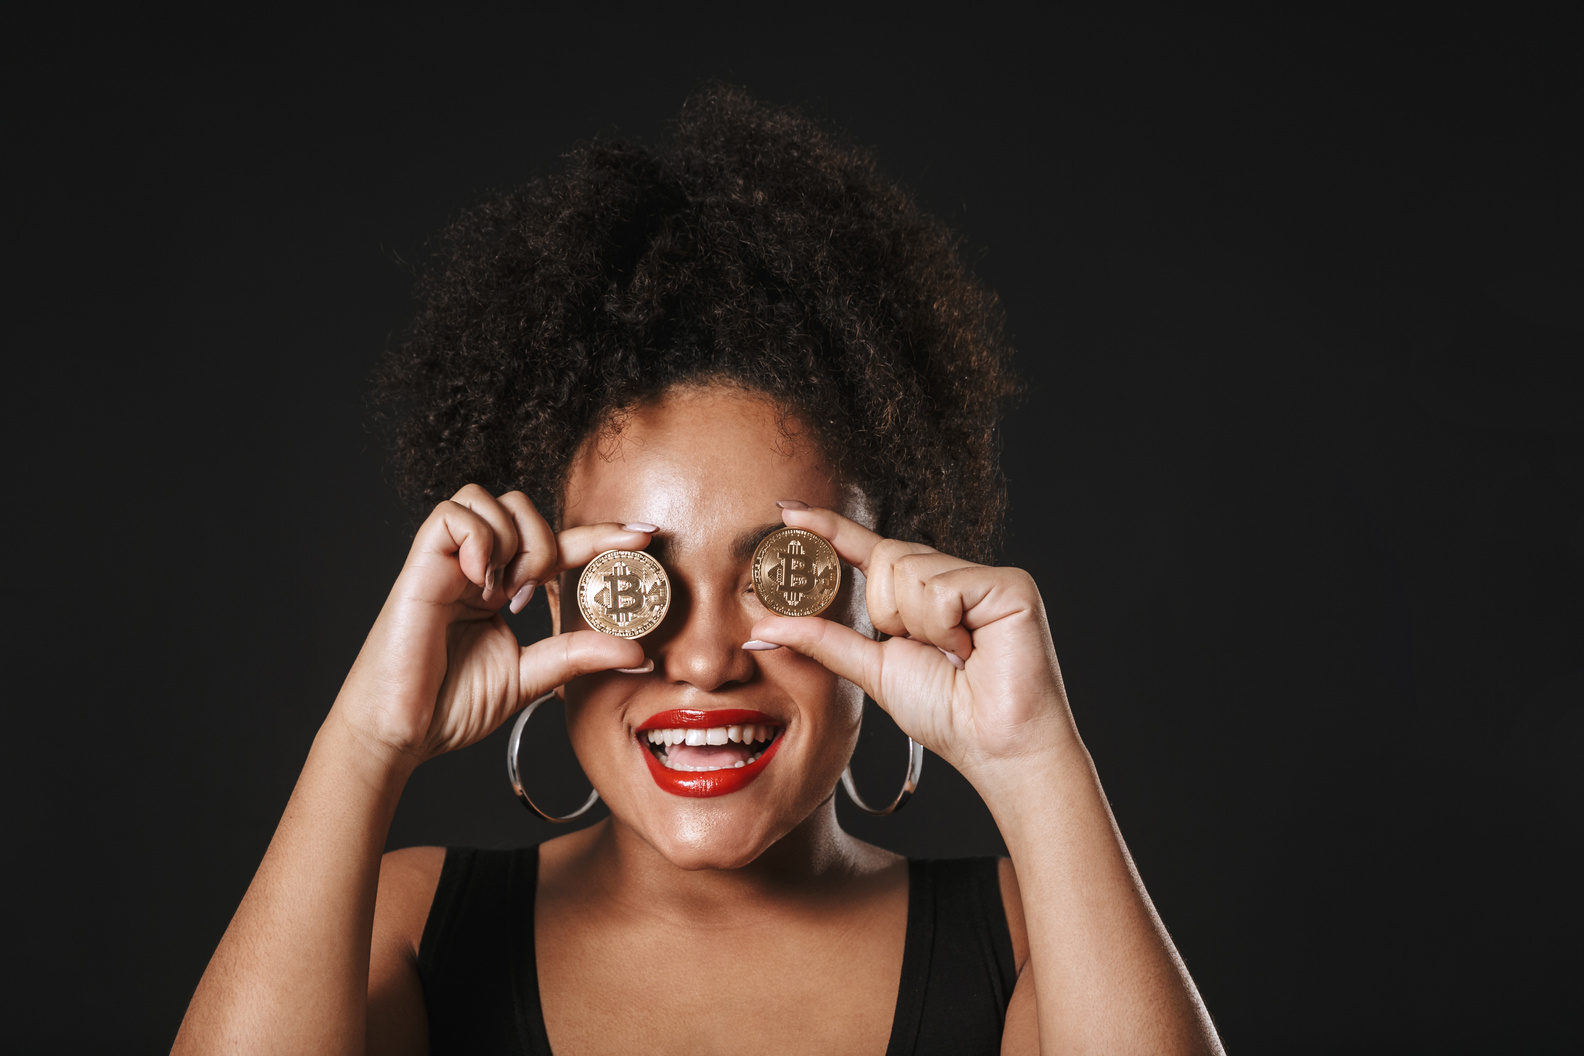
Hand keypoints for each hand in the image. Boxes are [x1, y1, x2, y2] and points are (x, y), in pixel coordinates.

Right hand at [333, 484, 651, 765]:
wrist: (402, 733)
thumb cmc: (451, 706)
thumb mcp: (531, 677)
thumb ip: (579, 655)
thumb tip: (639, 652)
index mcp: (503, 590)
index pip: (560, 549)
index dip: (602, 536)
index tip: (646, 537)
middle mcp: (478, 569)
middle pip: (526, 509)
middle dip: (548, 542)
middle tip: (533, 593)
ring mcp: (449, 563)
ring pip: (493, 500)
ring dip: (514, 539)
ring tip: (503, 590)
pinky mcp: (420, 564)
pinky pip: (453, 513)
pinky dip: (477, 536)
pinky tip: (479, 578)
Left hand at [748, 504, 1074, 778]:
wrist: (997, 748)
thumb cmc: (949, 714)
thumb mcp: (873, 670)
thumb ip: (823, 641)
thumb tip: (762, 628)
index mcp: (924, 594)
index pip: (869, 550)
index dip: (830, 527)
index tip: (787, 510)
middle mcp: (955, 577)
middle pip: (886, 558)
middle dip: (888, 612)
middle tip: (925, 652)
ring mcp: (984, 577)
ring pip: (909, 570)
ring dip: (917, 624)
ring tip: (954, 656)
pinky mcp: (1010, 583)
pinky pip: (940, 586)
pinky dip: (942, 626)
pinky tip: (969, 649)